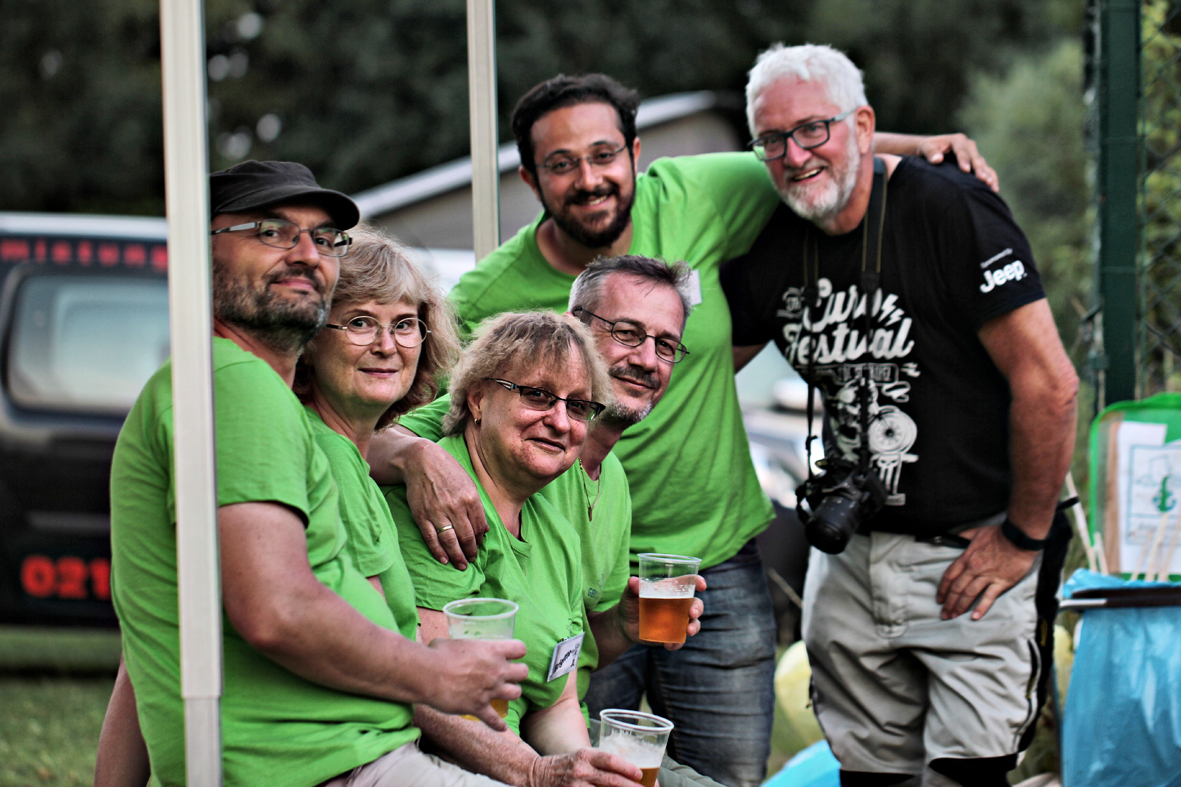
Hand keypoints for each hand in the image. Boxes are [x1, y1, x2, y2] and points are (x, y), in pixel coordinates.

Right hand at [405, 439, 488, 568]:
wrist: (421, 461)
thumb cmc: (448, 471)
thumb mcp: (469, 483)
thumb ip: (477, 507)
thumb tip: (484, 530)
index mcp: (470, 498)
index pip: (478, 526)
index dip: (479, 540)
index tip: (478, 546)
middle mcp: (455, 507)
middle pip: (466, 536)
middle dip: (470, 552)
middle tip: (472, 560)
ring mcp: (437, 512)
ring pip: (450, 541)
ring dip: (457, 556)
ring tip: (462, 565)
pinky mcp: (422, 516)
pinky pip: (431, 538)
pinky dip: (438, 551)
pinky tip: (444, 559)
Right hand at [424, 637, 527, 729]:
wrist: (427, 674)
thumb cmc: (437, 654)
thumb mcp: (454, 642)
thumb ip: (463, 646)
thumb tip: (454, 647)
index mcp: (492, 650)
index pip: (520, 648)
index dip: (517, 652)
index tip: (512, 655)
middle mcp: (496, 670)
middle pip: (523, 672)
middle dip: (517, 674)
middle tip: (508, 675)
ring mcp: (490, 690)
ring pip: (516, 694)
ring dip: (511, 693)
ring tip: (504, 693)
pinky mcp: (479, 707)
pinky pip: (495, 720)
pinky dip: (498, 724)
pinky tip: (501, 727)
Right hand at [528, 748, 645, 786]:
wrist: (537, 774)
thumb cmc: (565, 765)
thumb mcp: (582, 757)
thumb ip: (600, 763)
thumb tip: (627, 772)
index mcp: (585, 755)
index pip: (609, 760)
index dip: (627, 767)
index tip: (640, 774)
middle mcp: (581, 770)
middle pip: (611, 781)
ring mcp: (575, 786)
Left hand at [624, 576, 706, 650]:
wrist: (624, 624)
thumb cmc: (629, 603)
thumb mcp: (629, 594)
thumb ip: (632, 588)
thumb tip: (633, 581)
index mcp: (671, 590)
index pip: (688, 583)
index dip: (697, 582)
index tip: (702, 585)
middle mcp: (678, 604)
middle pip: (696, 604)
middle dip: (697, 608)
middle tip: (692, 613)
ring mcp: (677, 620)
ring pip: (693, 623)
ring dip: (694, 627)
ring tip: (688, 632)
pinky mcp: (672, 634)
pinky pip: (680, 640)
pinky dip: (677, 643)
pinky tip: (669, 645)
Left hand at [914, 133, 998, 191]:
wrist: (932, 149)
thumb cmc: (927, 149)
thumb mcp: (925, 148)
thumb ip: (930, 152)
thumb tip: (937, 159)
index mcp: (957, 140)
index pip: (962, 150)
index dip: (964, 160)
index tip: (966, 170)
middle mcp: (969, 146)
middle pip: (975, 158)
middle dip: (979, 169)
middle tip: (983, 180)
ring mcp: (974, 154)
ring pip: (983, 165)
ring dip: (988, 175)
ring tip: (992, 186)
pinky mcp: (977, 163)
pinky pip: (987, 170)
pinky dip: (991, 178)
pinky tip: (994, 188)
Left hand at [936, 525, 1037, 619]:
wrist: (1019, 538)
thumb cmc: (999, 534)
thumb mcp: (976, 532)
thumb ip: (964, 536)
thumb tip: (954, 537)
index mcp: (967, 558)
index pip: (949, 576)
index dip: (942, 589)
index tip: (939, 598)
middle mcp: (974, 568)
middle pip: (957, 588)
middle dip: (949, 603)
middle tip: (944, 614)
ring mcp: (988, 576)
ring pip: (969, 594)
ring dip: (960, 606)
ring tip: (954, 616)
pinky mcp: (1001, 582)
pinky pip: (989, 597)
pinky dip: (981, 607)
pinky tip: (975, 616)